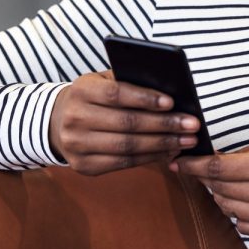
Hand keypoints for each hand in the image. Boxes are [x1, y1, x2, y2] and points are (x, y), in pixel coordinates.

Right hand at [49, 70, 200, 174]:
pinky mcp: (84, 167)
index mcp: (81, 91)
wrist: (56, 123)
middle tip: (192, 124)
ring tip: (187, 140)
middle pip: (126, 123)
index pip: (116, 94)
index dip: (145, 98)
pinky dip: (150, 157)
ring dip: (163, 144)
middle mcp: (75, 119)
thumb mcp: (102, 81)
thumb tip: (171, 92)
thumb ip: (129, 81)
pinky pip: (124, 163)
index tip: (172, 102)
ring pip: (128, 147)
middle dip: (164, 125)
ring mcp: (77, 146)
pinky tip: (169, 152)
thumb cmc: (93, 97)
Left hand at [172, 132, 248, 244]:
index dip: (194, 165)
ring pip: (230, 210)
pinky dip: (242, 214)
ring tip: (234, 184)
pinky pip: (246, 227)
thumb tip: (210, 162)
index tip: (181, 163)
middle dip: (208, 178)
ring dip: (224, 196)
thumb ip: (242, 154)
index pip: (218, 168)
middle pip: (221, 189)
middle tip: (207, 170)